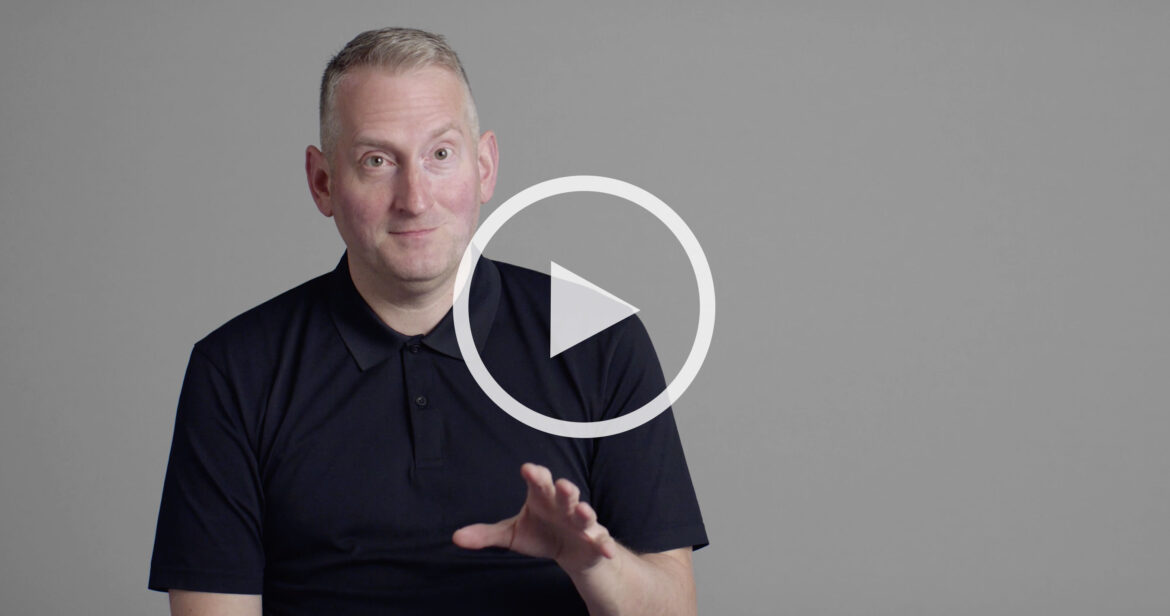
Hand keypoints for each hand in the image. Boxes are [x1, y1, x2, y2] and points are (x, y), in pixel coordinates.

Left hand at [452, 463, 618, 573]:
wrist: (571, 550)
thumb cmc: (541, 533)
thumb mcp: (512, 534)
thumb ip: (486, 534)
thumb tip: (456, 536)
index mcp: (543, 498)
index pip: (539, 482)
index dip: (535, 475)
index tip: (528, 470)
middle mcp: (564, 506)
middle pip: (565, 493)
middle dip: (564, 489)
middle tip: (561, 484)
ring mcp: (582, 522)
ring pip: (585, 513)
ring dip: (584, 511)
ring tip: (582, 510)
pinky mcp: (595, 539)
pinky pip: (601, 541)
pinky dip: (604, 544)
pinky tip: (604, 550)